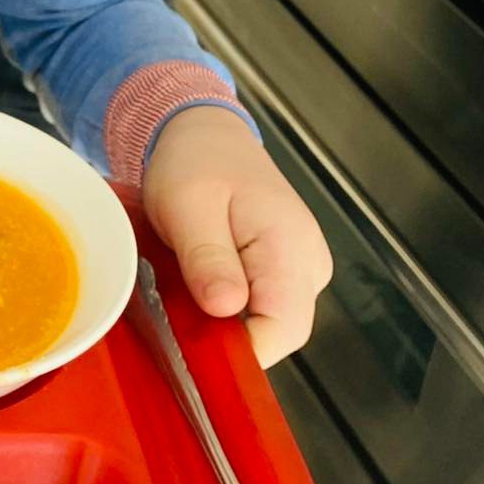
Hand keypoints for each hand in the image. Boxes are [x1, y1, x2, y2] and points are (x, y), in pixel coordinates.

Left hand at [142, 108, 332, 368]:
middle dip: (225, 335)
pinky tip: (198, 282)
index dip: (239, 351)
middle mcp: (308, 264)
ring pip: (265, 324)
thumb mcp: (188, 205)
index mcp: (291, 248)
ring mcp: (299, 269)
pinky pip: (258, 307)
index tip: (191, 346)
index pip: (284, 330)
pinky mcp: (283, 271)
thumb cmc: (197, 160)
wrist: (205, 133)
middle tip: (175, 307)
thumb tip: (227, 309)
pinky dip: (225, 304)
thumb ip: (209, 258)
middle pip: (275, 333)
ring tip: (184, 284)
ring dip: (221, 320)